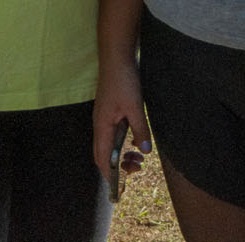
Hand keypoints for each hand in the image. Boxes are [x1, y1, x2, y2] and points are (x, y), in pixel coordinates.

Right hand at [92, 58, 151, 177]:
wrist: (116, 58)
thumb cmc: (123, 81)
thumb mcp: (135, 107)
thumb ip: (140, 129)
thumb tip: (145, 151)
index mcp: (103, 127)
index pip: (103, 159)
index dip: (111, 175)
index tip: (121, 186)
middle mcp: (99, 125)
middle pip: (104, 155)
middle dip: (118, 167)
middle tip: (137, 169)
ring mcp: (103, 119)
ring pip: (109, 145)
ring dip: (121, 155)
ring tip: (139, 158)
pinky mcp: (109, 112)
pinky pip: (112, 135)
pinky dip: (122, 143)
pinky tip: (135, 140)